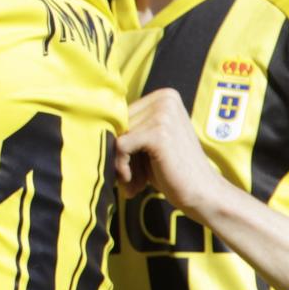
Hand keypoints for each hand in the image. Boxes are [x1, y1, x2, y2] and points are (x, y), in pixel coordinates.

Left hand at [115, 89, 227, 216]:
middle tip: (132, 176)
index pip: (120, 113)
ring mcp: (163, 114)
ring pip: (117, 134)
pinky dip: (121, 166)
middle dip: (119, 152)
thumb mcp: (148, 142)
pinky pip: (120, 146)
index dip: (119, 139)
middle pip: (117, 122)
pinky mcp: (158, 132)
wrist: (202, 193)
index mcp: (165, 95)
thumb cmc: (172, 170)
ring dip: (119, 162)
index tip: (128, 163)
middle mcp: (165, 98)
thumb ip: (127, 129)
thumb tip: (86, 121)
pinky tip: (134, 182)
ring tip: (134, 181)